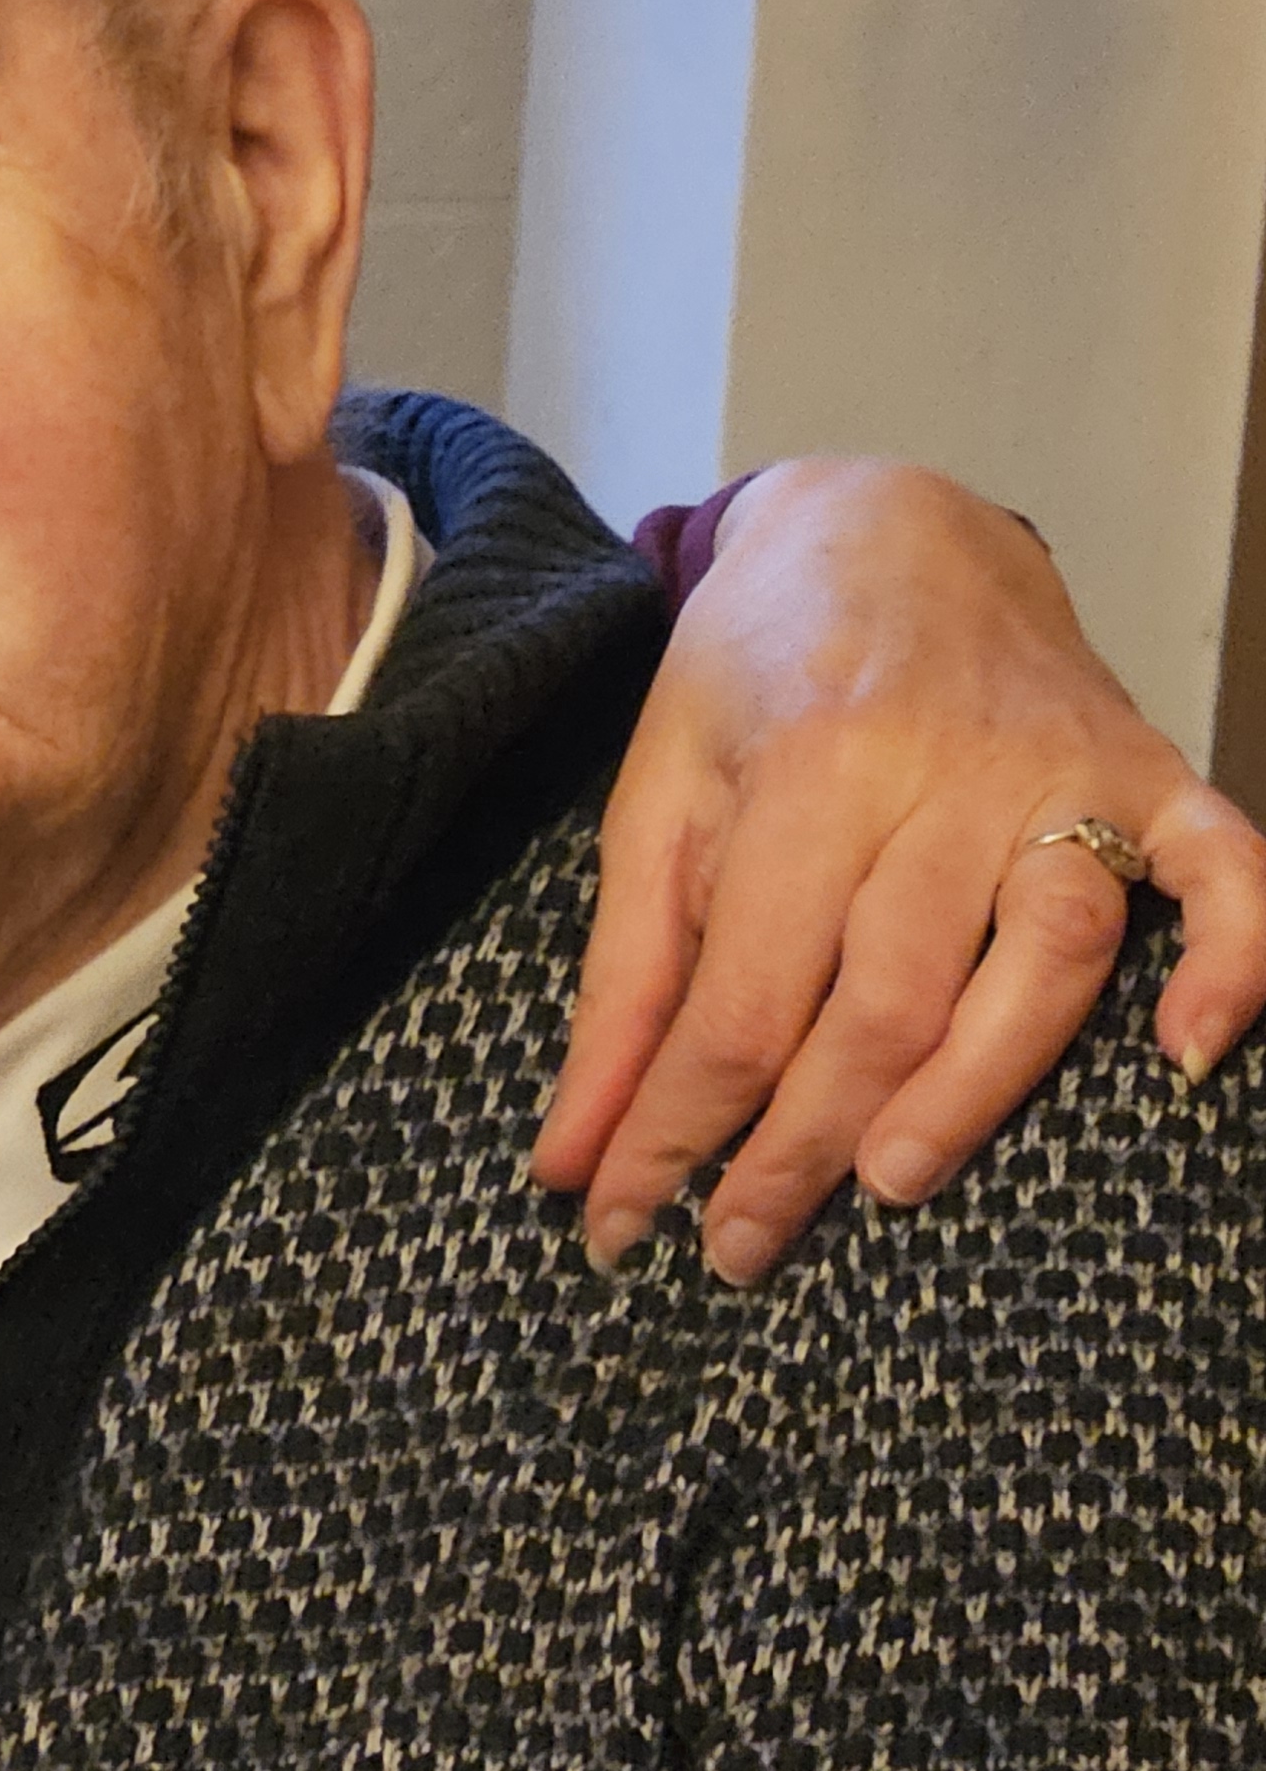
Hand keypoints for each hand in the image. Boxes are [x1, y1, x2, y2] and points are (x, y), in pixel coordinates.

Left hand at [533, 457, 1265, 1281]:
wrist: (886, 523)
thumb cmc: (755, 671)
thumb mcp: (655, 796)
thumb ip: (622, 978)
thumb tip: (570, 1150)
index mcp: (802, 773)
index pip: (737, 998)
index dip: (676, 1128)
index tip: (623, 1222)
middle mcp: (942, 775)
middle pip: (882, 999)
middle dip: (802, 1145)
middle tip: (742, 1247)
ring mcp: (1063, 773)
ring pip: (1042, 958)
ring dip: (974, 1087)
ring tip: (894, 1182)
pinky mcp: (1154, 771)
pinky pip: (1227, 871)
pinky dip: (1232, 962)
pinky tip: (1190, 1056)